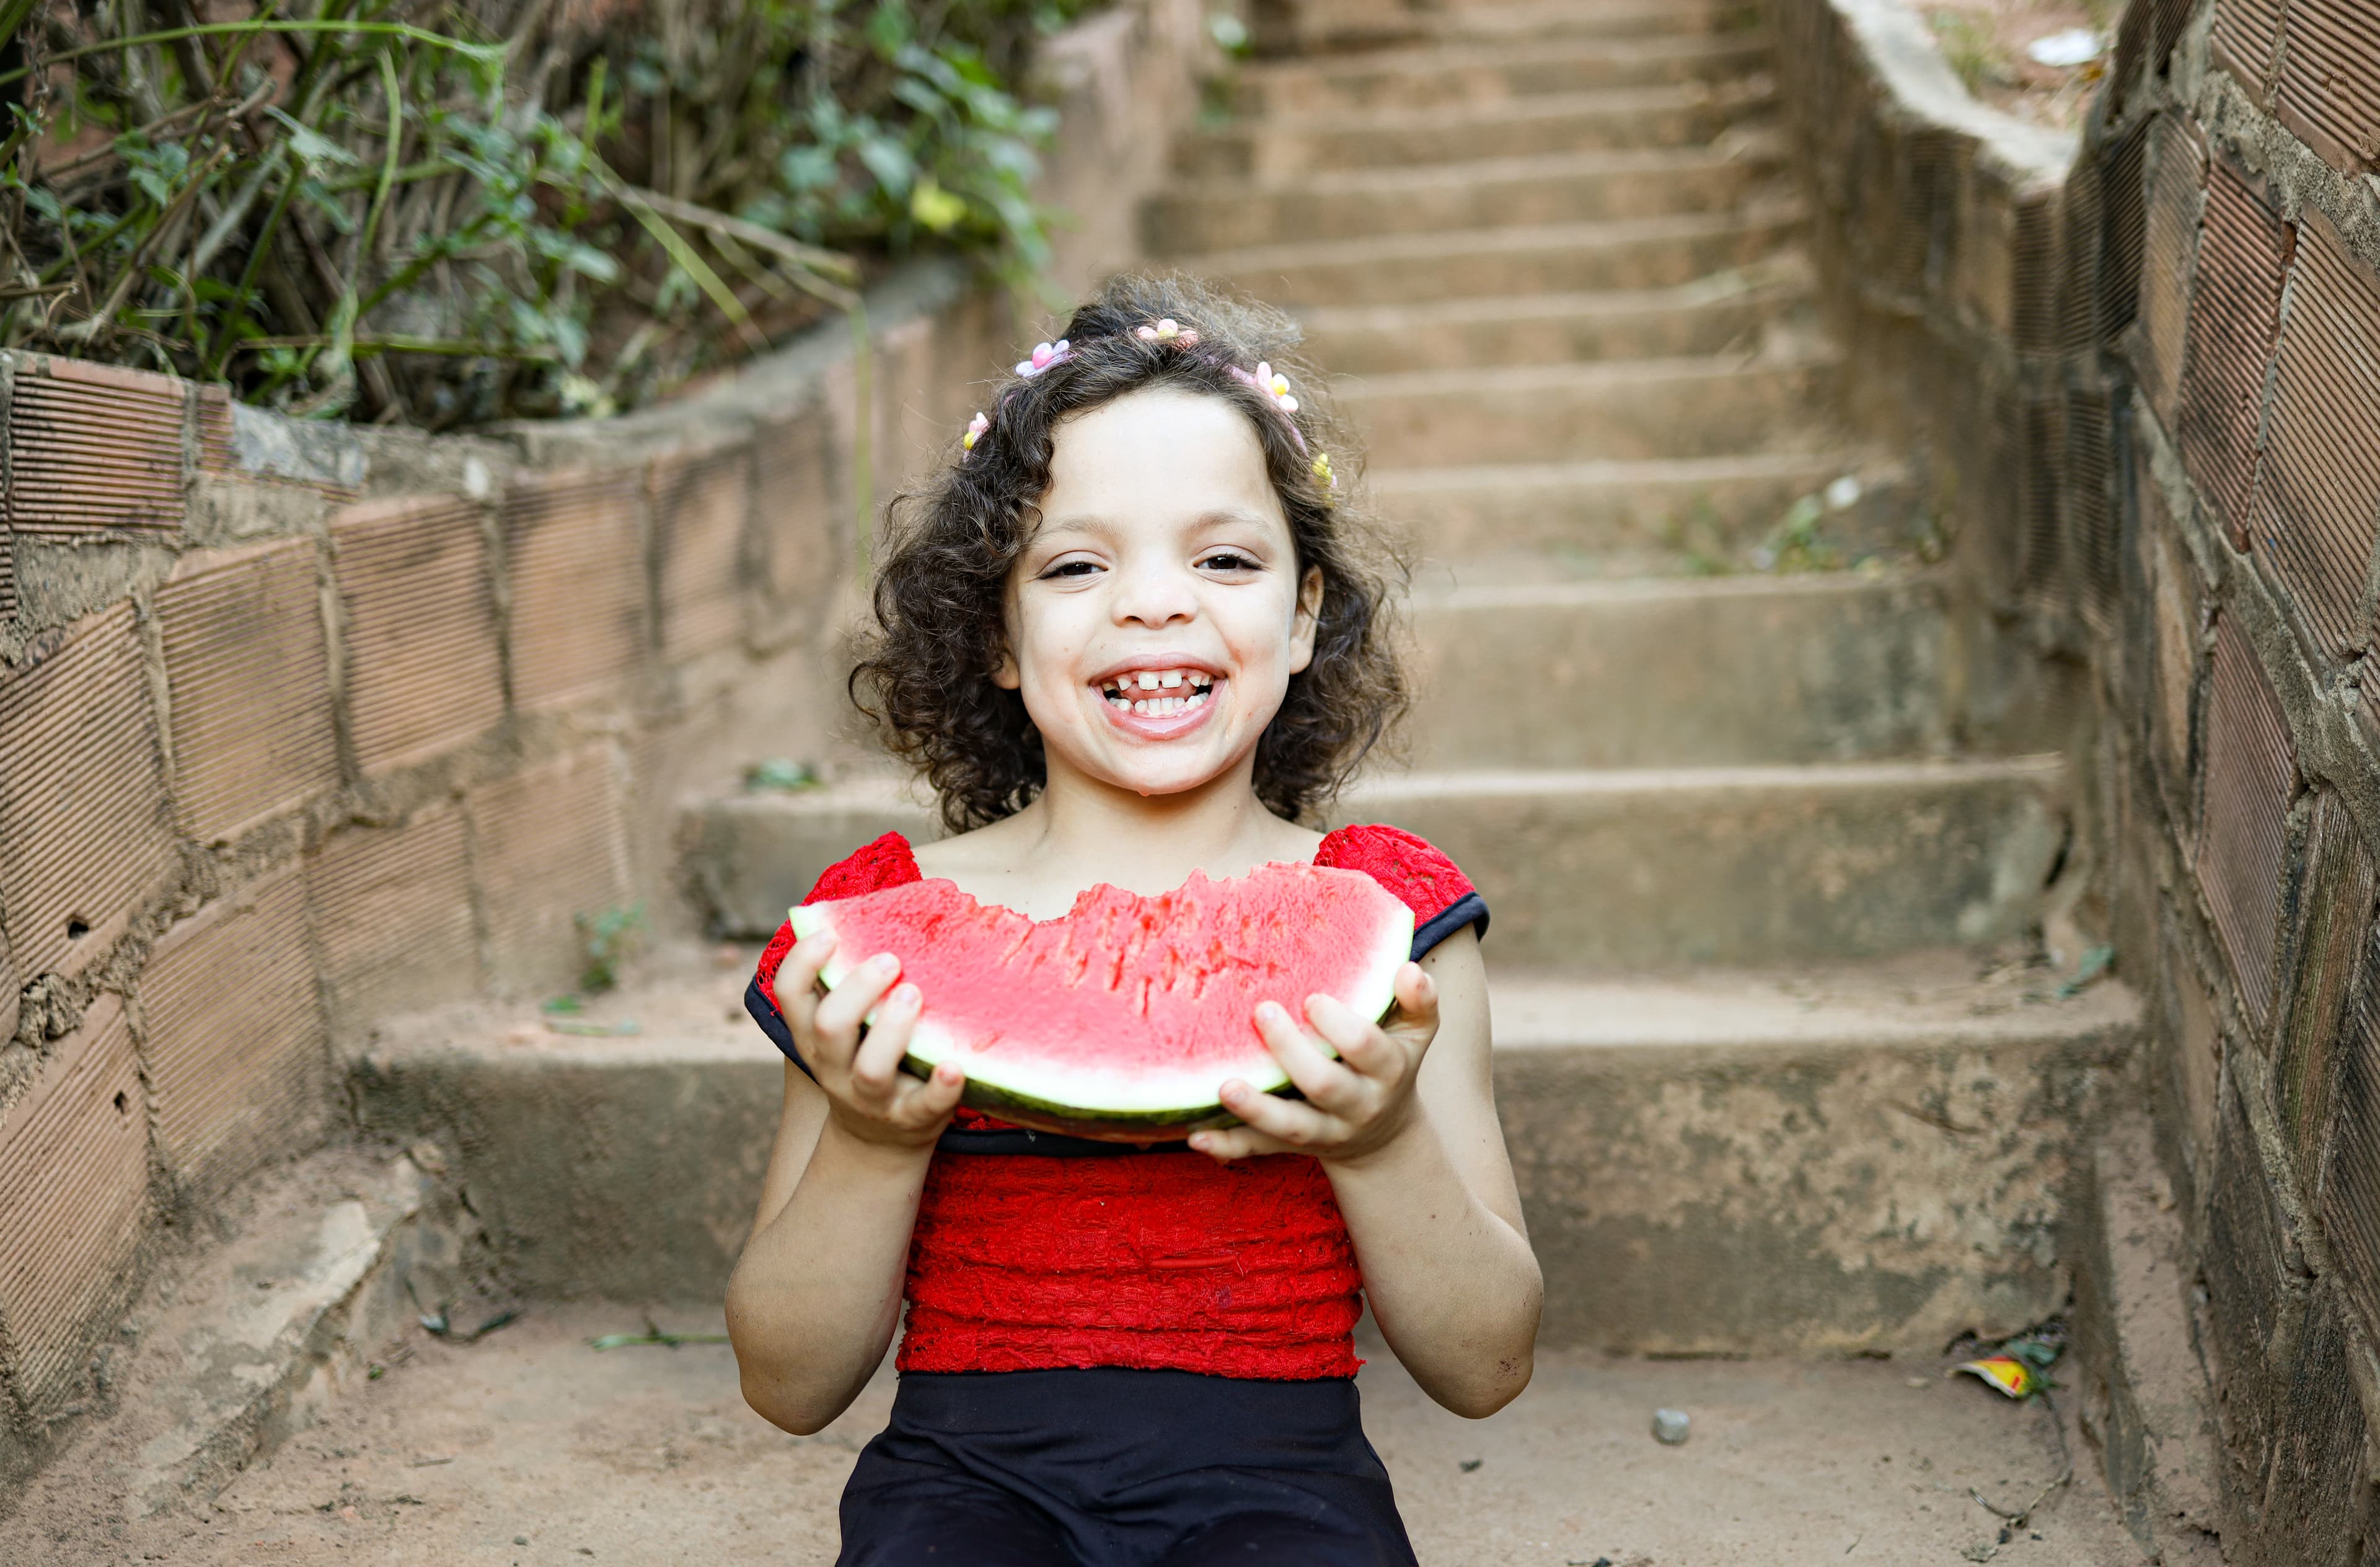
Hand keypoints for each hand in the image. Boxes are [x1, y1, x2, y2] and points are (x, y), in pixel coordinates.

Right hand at [778, 928, 963, 1150]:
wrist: (879, 1142)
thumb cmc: (865, 1061)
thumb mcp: (845, 1031)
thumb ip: (845, 987)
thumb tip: (866, 912)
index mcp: (815, 1039)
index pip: (789, 996)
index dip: (802, 963)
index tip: (829, 934)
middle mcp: (835, 1068)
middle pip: (829, 1028)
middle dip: (857, 991)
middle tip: (890, 960)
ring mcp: (872, 1099)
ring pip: (870, 1069)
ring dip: (892, 1030)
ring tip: (914, 994)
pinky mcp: (912, 1119)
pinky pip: (924, 1105)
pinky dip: (940, 1087)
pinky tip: (954, 1066)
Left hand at [1189, 961, 1437, 1165]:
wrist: (1383, 1136)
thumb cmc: (1390, 1064)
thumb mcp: (1415, 1035)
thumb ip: (1419, 1002)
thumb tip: (1408, 969)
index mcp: (1386, 1071)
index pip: (1366, 1049)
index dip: (1340, 1026)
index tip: (1312, 998)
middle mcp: (1356, 1105)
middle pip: (1325, 1086)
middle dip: (1293, 1052)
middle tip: (1263, 1011)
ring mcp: (1323, 1131)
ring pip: (1290, 1126)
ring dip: (1256, 1109)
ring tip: (1225, 1086)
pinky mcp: (1290, 1146)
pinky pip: (1258, 1150)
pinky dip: (1228, 1145)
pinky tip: (1197, 1136)